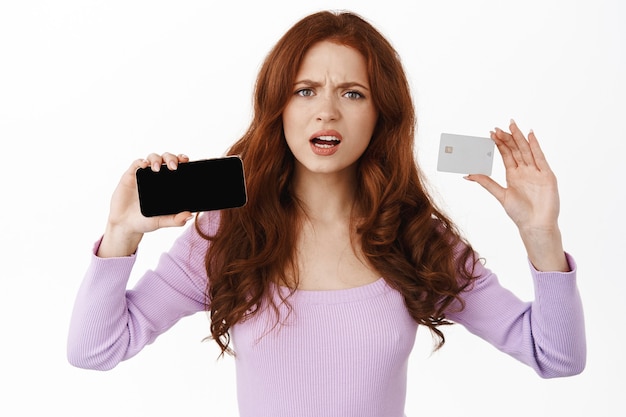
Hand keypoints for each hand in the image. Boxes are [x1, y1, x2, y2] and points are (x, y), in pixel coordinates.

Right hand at [98, 152, 191, 257]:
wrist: (125, 224)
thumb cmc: (145, 220)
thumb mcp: (162, 221)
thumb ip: (175, 220)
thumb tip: (189, 215)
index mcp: (168, 183)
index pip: (178, 166)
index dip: (182, 160)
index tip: (186, 161)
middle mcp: (157, 176)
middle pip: (166, 158)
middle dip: (171, 158)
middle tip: (173, 167)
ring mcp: (144, 174)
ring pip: (152, 158)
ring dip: (156, 159)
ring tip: (157, 168)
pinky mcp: (130, 175)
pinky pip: (136, 163)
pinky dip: (140, 161)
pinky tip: (144, 165)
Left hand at [465, 120, 567, 270]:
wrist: (535, 225)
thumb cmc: (519, 213)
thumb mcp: (500, 195)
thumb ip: (486, 182)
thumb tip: (467, 174)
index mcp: (513, 175)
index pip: (506, 155)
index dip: (499, 144)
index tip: (490, 133)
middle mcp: (525, 171)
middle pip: (515, 150)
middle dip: (507, 138)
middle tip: (498, 127)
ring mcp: (536, 172)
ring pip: (527, 150)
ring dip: (519, 138)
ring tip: (512, 125)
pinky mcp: (547, 175)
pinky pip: (540, 157)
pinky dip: (535, 146)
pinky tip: (530, 135)